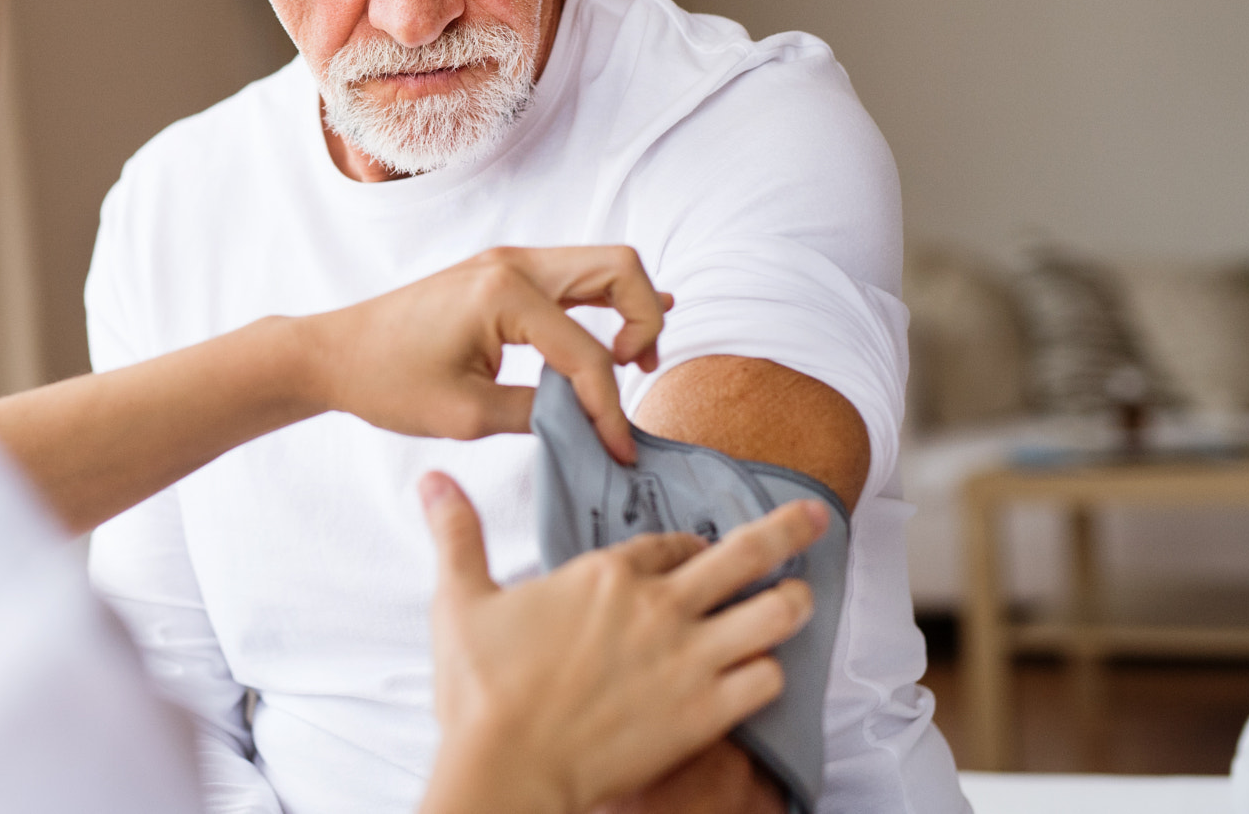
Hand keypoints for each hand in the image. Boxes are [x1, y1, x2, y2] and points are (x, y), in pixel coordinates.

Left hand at [304, 246, 672, 461]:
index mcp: (505, 293)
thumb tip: (590, 422)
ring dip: (630, 308)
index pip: (588, 354)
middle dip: (645, 321)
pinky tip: (627, 331)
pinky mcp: (501, 276)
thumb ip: (540, 414)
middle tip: (638, 373)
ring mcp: (508, 263)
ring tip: (633, 361)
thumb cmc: (387, 381)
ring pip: (602, 265)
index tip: (618, 451)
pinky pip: (573, 278)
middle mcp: (513, 263)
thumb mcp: (468, 414)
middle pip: (620, 269)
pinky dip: (605, 301)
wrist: (334, 354)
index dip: (610, 408)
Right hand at [415, 474, 823, 813]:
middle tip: (816, 516)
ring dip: (791, 602)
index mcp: (606, 574)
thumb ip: (458, 534)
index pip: (670, 542)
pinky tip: (764, 669)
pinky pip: (766, 679)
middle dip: (787, 530)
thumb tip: (433, 481)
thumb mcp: (460, 600)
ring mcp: (689, 659)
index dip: (687, 544)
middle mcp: (658, 607)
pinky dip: (770, 671)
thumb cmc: (482, 690)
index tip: (693, 550)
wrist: (509, 768)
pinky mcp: (705, 711)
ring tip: (799, 597)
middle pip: (743, 554)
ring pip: (773, 613)